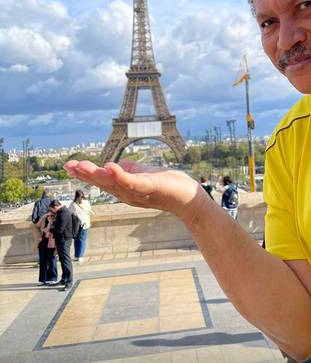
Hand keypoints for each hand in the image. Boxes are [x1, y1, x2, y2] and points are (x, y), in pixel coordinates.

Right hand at [64, 159, 199, 216]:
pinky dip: (121, 176)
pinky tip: (111, 166)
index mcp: (124, 189)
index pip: (101, 180)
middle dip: (85, 174)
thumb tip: (113, 165)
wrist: (188, 198)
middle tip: (69, 165)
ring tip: (83, 166)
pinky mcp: (150, 188)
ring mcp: (137, 192)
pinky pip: (133, 182)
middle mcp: (127, 193)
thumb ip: (128, 170)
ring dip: (97, 174)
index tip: (69, 165)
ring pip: (113, 182)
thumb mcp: (143, 175)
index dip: (85, 174)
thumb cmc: (167, 186)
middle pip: (103, 183)